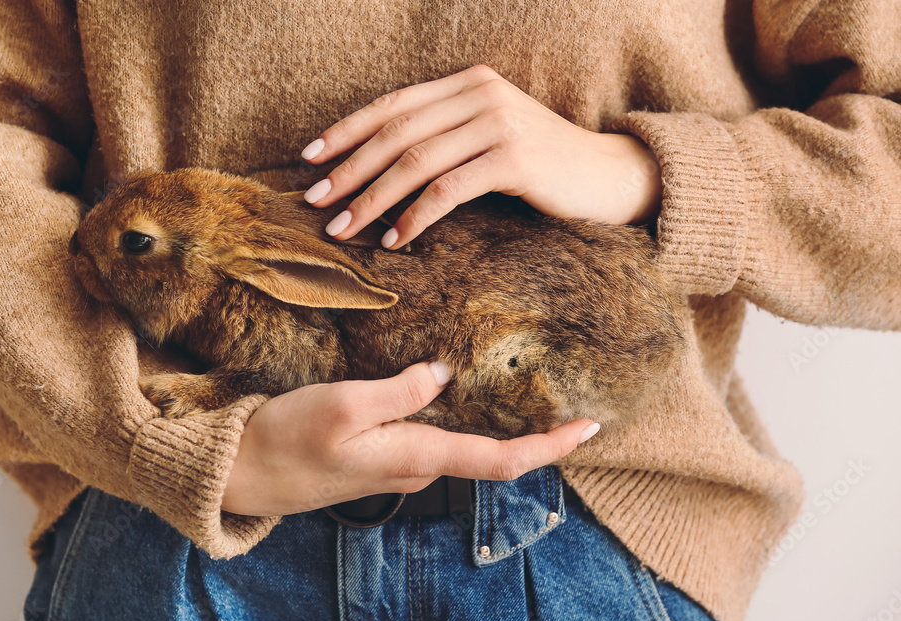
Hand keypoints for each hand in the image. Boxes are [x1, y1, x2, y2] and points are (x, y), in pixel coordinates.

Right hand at [222, 361, 599, 515]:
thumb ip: (400, 391)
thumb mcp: (345, 405)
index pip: (501, 460)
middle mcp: (416, 467)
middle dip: (532, 433)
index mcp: (417, 456)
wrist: (241, 473)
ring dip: (494, 423)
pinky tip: (451, 391)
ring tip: (521, 387)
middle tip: (566, 399)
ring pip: (460, 444)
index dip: (549, 447)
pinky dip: (455, 418)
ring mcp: (397, 465)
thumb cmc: (289, 439)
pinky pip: (431, 437)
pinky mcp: (378, 456)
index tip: (589, 428)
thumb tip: (443, 373)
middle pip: (490, 454)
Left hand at [299, 64, 661, 249]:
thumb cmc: (541, 165)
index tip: (310, 159)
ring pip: (415, 161)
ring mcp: (497, 123)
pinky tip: (394, 241)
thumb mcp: (488, 138)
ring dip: (372, 199)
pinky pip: (447, 190)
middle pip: (396, 132)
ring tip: (343, 229)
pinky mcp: (512, 159)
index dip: (346, 131)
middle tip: (316, 202)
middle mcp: (480, 94)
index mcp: (468, 83)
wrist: (607, 176)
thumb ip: (445, 138)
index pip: (392, 105)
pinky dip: (414, 217)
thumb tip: (380, 171)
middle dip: (349, 169)